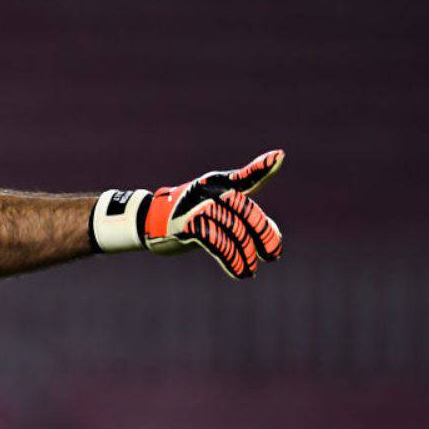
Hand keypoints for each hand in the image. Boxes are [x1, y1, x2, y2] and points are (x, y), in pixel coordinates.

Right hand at [89, 149, 284, 277]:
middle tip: (273, 255)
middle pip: (246, 212)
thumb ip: (247, 218)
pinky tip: (240, 272)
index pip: (246, 177)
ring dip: (246, 255)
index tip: (279, 156)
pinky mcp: (189, 224)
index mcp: (220, 183)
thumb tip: (275, 235)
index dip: (263, 166)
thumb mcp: (218, 212)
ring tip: (251, 270)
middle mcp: (211, 191)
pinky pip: (218, 243)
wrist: (150, 222)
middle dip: (263, 236)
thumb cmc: (190, 217)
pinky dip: (232, 260)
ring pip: (234, 230)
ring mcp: (199, 206)